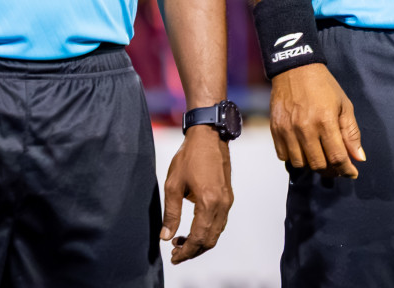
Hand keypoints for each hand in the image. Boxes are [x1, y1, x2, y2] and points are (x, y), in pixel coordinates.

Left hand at [161, 125, 233, 262]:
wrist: (209, 135)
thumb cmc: (189, 156)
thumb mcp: (173, 184)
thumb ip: (170, 213)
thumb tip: (165, 236)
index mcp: (208, 202)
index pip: (199, 238)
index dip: (186, 252)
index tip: (173, 257)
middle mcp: (222, 204)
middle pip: (210, 240)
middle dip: (193, 251)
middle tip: (175, 253)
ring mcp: (228, 200)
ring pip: (217, 232)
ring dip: (201, 242)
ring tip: (181, 242)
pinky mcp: (228, 196)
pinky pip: (220, 222)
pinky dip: (208, 231)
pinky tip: (194, 228)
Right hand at [270, 64, 365, 177]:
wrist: (295, 69)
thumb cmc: (324, 86)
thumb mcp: (344, 105)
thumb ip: (351, 133)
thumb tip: (359, 158)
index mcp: (325, 120)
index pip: (337, 157)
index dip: (346, 169)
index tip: (352, 172)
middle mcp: (305, 128)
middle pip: (318, 164)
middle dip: (331, 169)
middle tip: (336, 165)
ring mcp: (287, 130)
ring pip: (300, 164)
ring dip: (312, 164)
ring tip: (320, 155)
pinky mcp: (275, 129)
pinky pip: (283, 156)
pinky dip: (294, 157)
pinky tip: (302, 149)